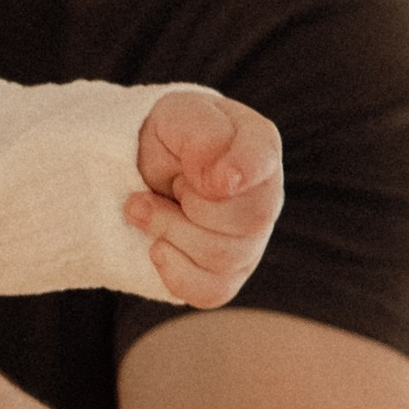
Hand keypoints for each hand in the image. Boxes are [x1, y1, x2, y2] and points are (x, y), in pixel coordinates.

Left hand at [129, 93, 284, 308]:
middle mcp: (265, 198)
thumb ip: (202, 135)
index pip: (262, 161)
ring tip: (144, 207)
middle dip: (189, 205)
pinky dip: (175, 272)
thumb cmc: (170, 138)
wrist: (143, 168)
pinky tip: (157, 247)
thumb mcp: (177, 116)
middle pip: (247, 220)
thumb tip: (219, 181)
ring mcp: (250, 242)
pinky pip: (211, 292)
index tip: (212, 179)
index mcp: (258, 147)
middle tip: (164, 185)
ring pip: (222, 257)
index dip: (240, 170)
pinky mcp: (226, 276)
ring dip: (169, 232)